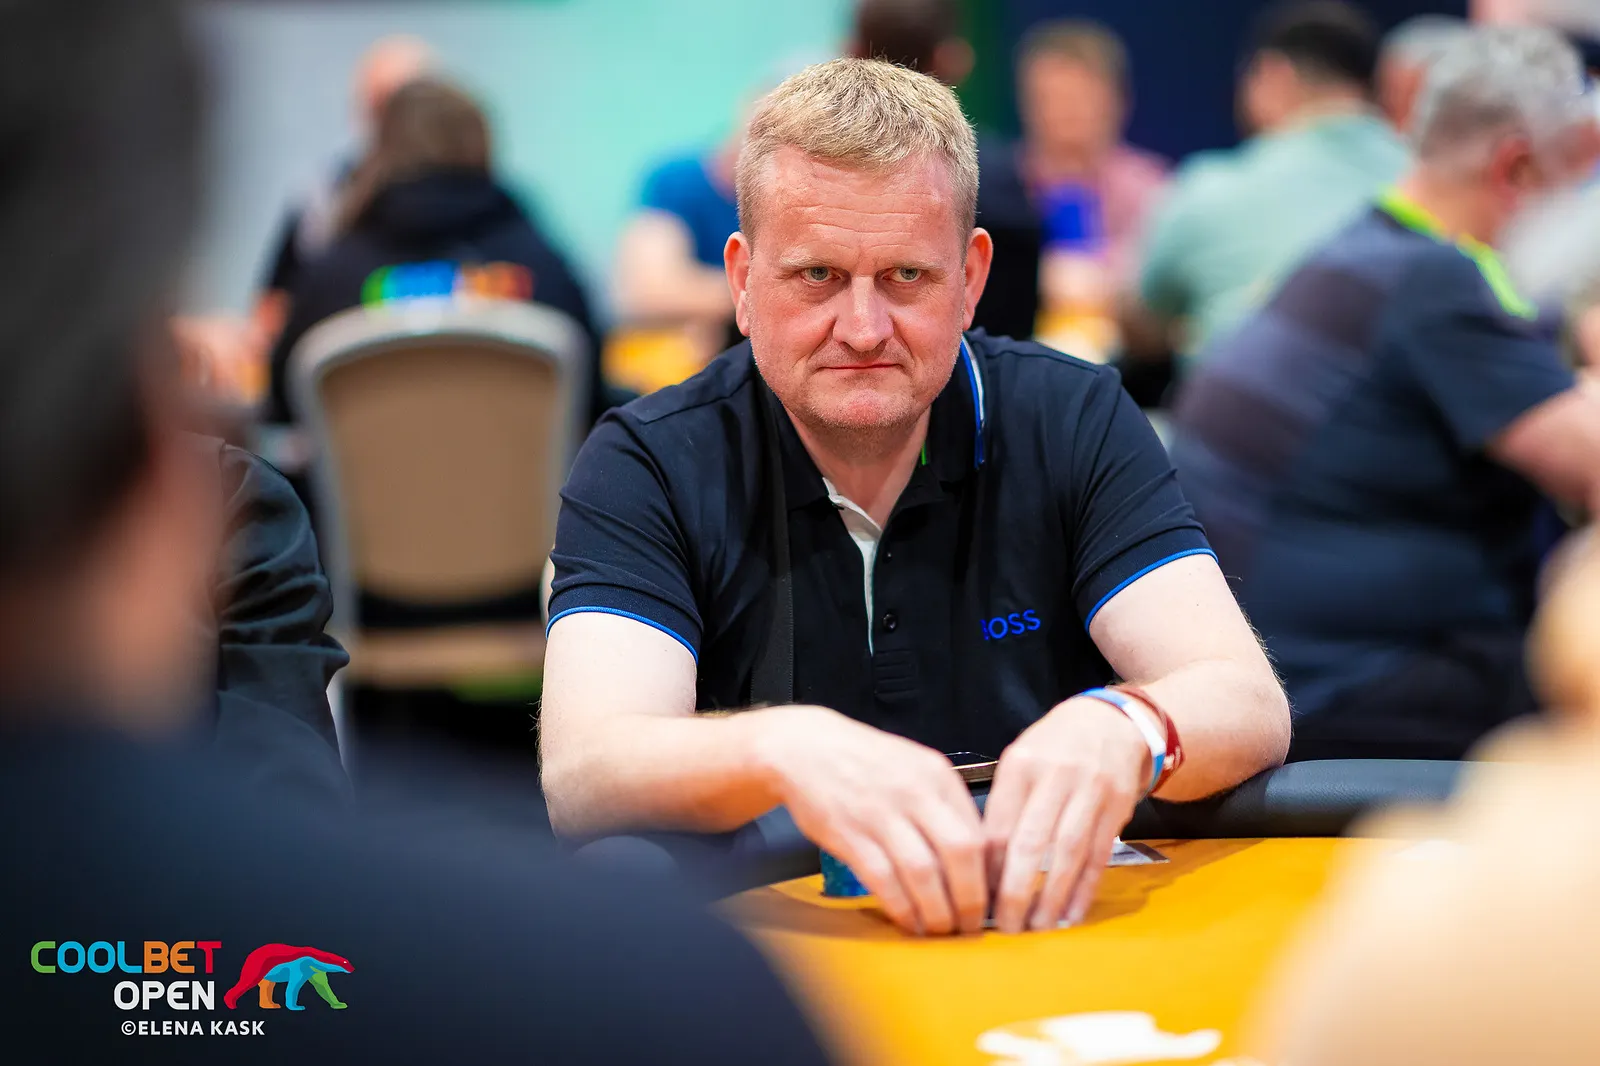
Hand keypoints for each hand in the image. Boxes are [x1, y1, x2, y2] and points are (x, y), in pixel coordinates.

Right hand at [752, 706, 985, 935]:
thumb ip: (944, 805)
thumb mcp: (914, 767)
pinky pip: (883, 879)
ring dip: (937, 911)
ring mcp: (880, 813)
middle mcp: (913, 792)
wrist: (804, 748)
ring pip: (924, 872)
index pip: (979, 832)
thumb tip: (975, 857)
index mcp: (937, 775)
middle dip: (971, 899)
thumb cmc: (863, 762)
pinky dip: (900, 907)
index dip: (989, 876)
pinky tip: (908, 921)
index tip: (990, 900)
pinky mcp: (849, 834)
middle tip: (971, 925)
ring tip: (941, 930)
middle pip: (960, 852)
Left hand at [983, 697, 1150, 932]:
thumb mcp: (1021, 759)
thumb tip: (984, 864)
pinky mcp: (1117, 807)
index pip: (998, 825)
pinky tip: (1071, 913)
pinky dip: (1085, 888)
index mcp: (1021, 765)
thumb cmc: (1055, 747)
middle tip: (1005, 925)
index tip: (978, 898)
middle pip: (1031, 842)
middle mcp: (1056, 777)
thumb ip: (1004, 805)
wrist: (1112, 722)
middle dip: (1016, 890)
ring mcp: (1090, 791)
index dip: (988, 868)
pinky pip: (1099, 855)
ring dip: (1052, 896)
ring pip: (1068, 853)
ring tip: (1038, 926)